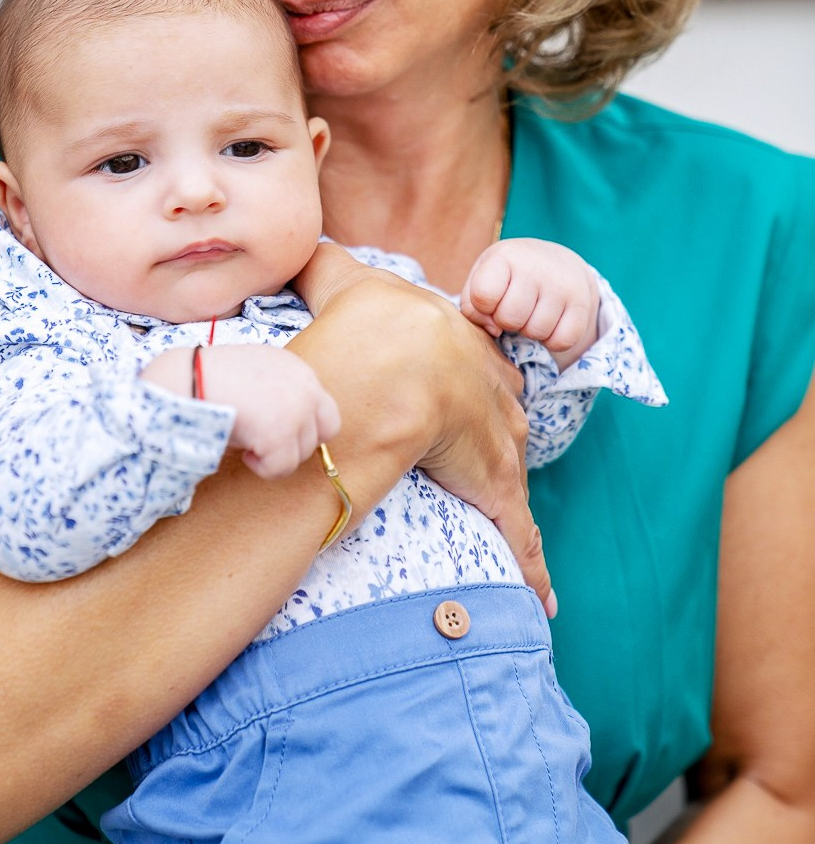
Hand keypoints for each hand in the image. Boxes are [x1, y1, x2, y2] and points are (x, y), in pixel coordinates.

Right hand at [154, 342, 338, 477]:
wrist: (188, 379)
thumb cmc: (210, 378)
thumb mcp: (254, 374)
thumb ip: (277, 392)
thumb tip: (285, 427)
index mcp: (297, 368)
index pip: (324, 407)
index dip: (304, 426)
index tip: (278, 432)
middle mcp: (305, 386)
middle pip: (325, 431)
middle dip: (296, 442)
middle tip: (264, 442)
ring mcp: (297, 410)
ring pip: (302, 453)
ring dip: (275, 455)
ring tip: (246, 441)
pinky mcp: (281, 434)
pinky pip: (282, 468)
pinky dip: (263, 467)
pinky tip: (242, 451)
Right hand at [295, 243, 554, 615]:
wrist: (387, 369)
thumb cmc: (362, 328)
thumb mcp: (344, 283)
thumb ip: (323, 262)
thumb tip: (300, 243)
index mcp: (454, 343)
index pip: (472, 362)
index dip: (468, 379)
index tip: (461, 395)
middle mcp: (485, 387)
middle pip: (500, 415)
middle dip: (495, 435)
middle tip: (482, 457)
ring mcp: (496, 439)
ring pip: (511, 472)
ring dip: (510, 500)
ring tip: (513, 530)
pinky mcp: (495, 488)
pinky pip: (518, 533)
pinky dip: (532, 565)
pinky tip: (544, 599)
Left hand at [460, 238, 599, 368]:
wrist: (556, 261)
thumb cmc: (509, 274)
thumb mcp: (483, 277)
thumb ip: (473, 305)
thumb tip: (493, 329)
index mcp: (505, 256)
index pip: (483, 295)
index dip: (484, 306)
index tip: (492, 297)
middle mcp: (536, 266)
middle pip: (510, 319)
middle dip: (507, 321)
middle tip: (514, 307)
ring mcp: (562, 285)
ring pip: (536, 332)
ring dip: (529, 330)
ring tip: (531, 311)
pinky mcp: (582, 303)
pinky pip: (562, 341)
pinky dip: (553, 340)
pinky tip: (550, 322)